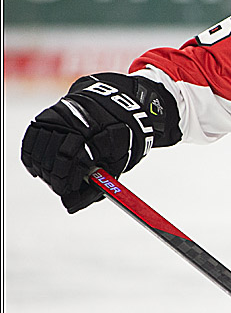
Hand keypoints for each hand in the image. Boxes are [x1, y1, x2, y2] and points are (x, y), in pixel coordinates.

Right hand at [21, 73, 173, 212]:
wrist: (113, 105)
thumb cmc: (116, 140)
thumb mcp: (117, 164)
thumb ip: (95, 188)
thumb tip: (69, 206)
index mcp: (100, 134)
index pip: (76, 160)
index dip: (69, 179)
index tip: (69, 189)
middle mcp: (78, 123)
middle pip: (56, 157)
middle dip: (56, 177)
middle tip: (62, 185)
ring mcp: (60, 118)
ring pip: (41, 150)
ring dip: (44, 168)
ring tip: (55, 175)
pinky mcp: (47, 116)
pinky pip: (31, 140)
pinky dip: (33, 156)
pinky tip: (40, 166)